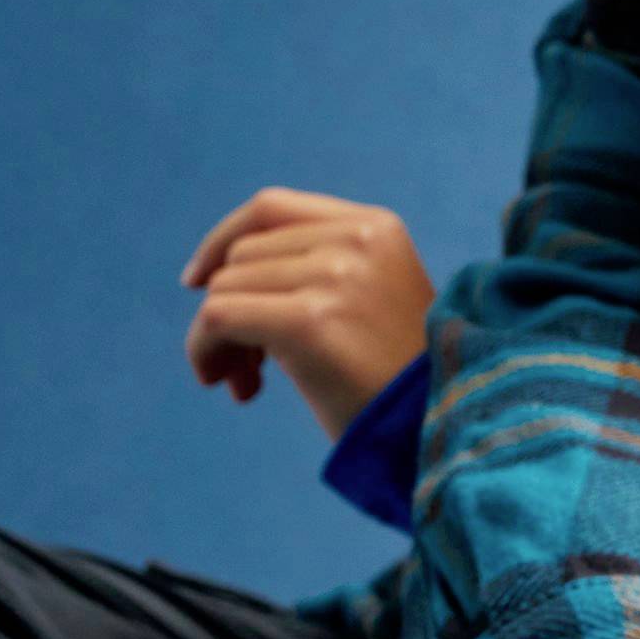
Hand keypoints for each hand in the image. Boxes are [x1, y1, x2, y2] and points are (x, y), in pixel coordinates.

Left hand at [179, 187, 435, 439]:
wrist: (442, 430)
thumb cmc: (399, 380)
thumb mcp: (370, 299)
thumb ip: (315, 267)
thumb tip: (212, 273)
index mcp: (375, 227)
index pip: (270, 208)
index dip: (222, 241)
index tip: (197, 281)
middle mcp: (357, 241)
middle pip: (242, 255)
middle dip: (228, 307)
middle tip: (249, 369)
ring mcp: (335, 278)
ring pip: (224, 288)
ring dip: (220, 341)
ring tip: (248, 384)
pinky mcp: (311, 322)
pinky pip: (217, 320)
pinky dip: (206, 352)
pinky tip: (235, 388)